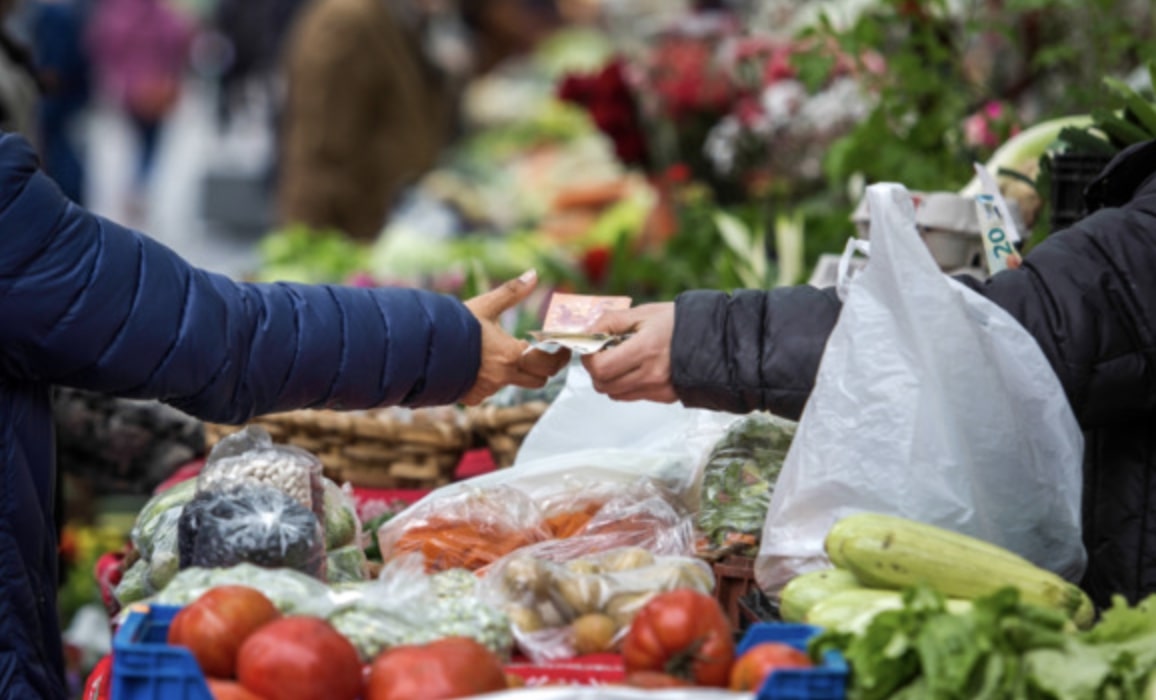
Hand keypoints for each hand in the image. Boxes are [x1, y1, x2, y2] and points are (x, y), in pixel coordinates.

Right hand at [461, 270, 569, 404]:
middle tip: (545, 354)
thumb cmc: (454, 325)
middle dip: (545, 368)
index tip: (563, 349)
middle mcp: (503, 376)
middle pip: (539, 380)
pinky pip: (491, 392)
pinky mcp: (473, 397)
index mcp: (512, 354)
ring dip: (519, 374)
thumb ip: (512, 291)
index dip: (560, 356)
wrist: (421, 348)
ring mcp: (488, 390)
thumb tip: (533, 274)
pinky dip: (493, 381)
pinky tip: (484, 366)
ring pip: (516, 385)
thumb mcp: (485, 305)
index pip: (549, 362)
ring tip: (512, 356)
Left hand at [581, 302, 676, 402]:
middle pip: (603, 385)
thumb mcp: (644, 312)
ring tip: (622, 360)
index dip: (589, 358)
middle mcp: (651, 374)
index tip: (593, 347)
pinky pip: (633, 396)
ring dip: (610, 379)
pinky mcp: (664, 397)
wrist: (715, 339)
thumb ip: (611, 321)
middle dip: (596, 370)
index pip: (600, 367)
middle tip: (604, 354)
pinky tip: (639, 368)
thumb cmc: (680, 322)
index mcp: (645, 349)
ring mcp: (658, 389)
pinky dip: (627, 384)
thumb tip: (588, 333)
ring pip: (615, 394)